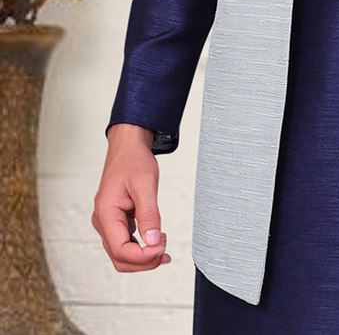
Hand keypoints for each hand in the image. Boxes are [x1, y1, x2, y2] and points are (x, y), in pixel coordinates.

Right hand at [91, 123, 170, 270]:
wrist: (128, 147)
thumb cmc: (133, 160)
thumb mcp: (145, 185)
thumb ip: (149, 215)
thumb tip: (153, 242)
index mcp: (105, 213)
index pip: (120, 250)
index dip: (142, 257)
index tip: (162, 249)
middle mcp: (102, 221)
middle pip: (119, 258)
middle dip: (143, 262)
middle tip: (165, 254)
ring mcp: (108, 222)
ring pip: (121, 254)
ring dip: (143, 258)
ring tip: (163, 249)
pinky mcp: (115, 221)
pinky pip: (125, 243)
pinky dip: (140, 248)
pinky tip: (156, 243)